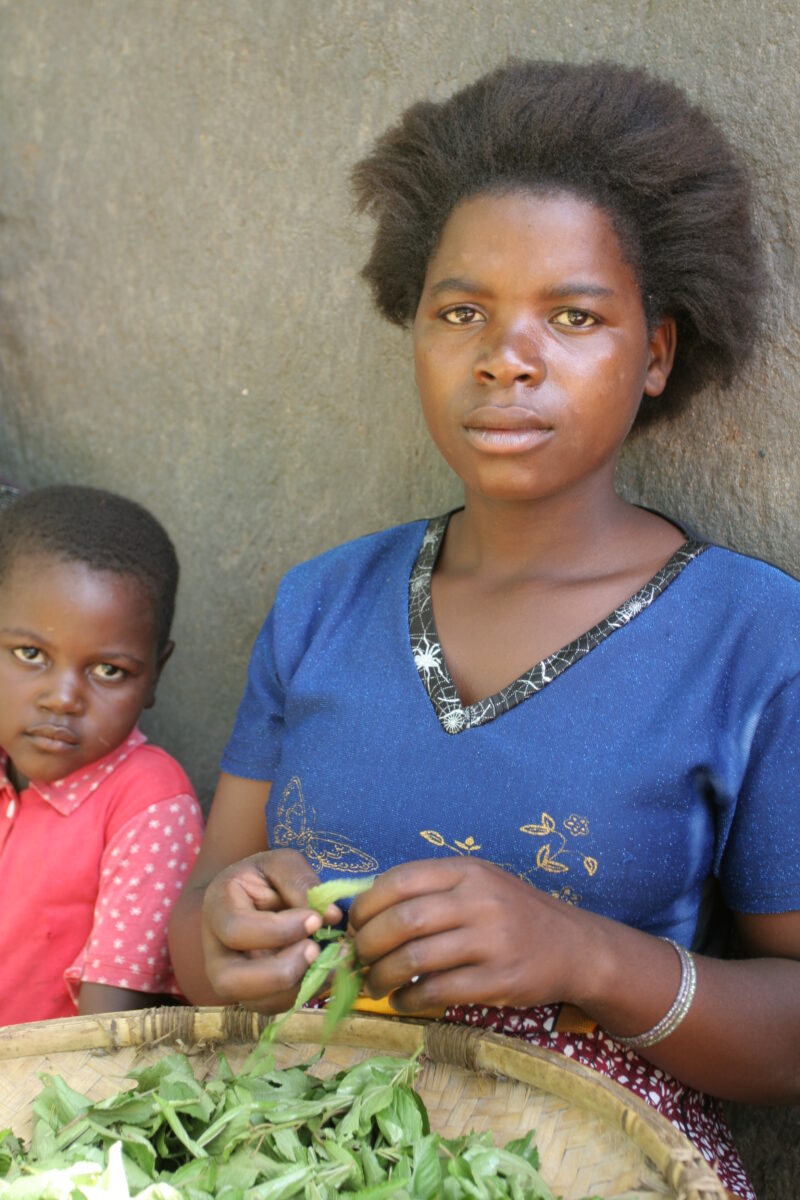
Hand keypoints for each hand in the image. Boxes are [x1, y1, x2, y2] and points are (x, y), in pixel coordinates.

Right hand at [201, 848, 341, 1012]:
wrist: (255, 896)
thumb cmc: (267, 877)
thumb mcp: (281, 863)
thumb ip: (302, 883)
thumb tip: (331, 917)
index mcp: (217, 908)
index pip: (237, 930)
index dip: (278, 930)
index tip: (315, 919)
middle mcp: (215, 951)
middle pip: (231, 981)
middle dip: (280, 971)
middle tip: (317, 950)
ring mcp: (232, 978)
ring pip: (256, 1002)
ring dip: (299, 986)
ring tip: (331, 960)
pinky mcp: (254, 994)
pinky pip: (277, 1006)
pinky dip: (306, 992)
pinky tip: (329, 970)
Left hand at [349, 857, 586, 1012]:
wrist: (575, 947)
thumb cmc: (514, 915)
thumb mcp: (479, 885)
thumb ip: (432, 891)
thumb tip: (365, 909)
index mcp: (467, 871)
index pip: (400, 880)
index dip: (367, 904)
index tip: (353, 924)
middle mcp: (479, 900)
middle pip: (402, 920)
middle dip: (367, 943)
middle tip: (357, 959)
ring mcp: (491, 940)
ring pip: (414, 958)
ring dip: (381, 976)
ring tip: (374, 985)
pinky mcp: (499, 980)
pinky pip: (438, 990)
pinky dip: (409, 998)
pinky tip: (402, 1000)